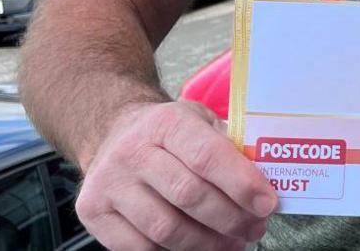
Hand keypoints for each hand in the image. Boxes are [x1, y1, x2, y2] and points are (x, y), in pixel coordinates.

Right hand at [75, 100, 277, 249]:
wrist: (113, 133)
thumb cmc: (168, 133)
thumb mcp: (200, 121)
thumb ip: (229, 145)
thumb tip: (267, 178)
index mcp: (166, 123)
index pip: (207, 156)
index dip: (241, 184)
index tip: (267, 204)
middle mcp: (132, 151)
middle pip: (189, 196)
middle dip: (230, 219)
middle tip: (255, 228)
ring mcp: (108, 184)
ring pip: (165, 228)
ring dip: (207, 243)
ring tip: (232, 243)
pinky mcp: (93, 212)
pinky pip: (139, 248)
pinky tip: (197, 248)